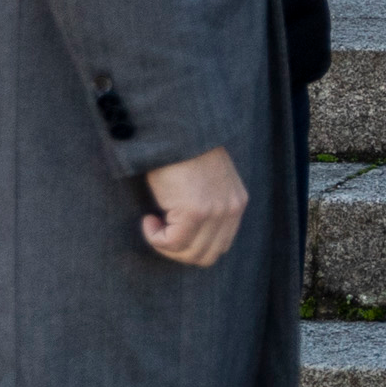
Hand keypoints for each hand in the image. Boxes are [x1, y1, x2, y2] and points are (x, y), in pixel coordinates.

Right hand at [140, 145, 246, 267]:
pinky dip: (155, 237)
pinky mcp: (195, 212)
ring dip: (165, 245)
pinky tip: (148, 220)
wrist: (175, 130)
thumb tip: (186, 232)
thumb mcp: (206, 181)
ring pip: (189, 253)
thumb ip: (207, 204)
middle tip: (161, 233)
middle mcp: (231, 210)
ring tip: (153, 223)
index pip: (221, 245)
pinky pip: (172, 243)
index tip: (174, 231)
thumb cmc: (182, 152)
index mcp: (236, 203)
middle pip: (208, 255)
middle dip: (179, 252)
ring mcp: (215, 212)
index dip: (194, 246)